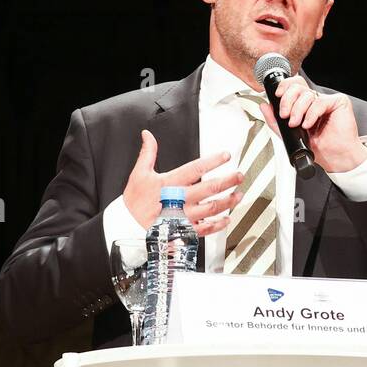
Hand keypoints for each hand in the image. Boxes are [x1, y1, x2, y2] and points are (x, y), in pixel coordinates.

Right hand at [122, 130, 244, 235]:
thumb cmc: (135, 201)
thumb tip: (148, 135)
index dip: (213, 161)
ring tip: (238, 195)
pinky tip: (226, 218)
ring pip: (212, 208)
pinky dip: (218, 224)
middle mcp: (180, 199)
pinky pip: (205, 228)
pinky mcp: (185, 231)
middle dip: (228, 180)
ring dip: (228, 201)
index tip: (226, 156)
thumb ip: (148, 153)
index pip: (196, 168)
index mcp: (170, 183)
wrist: (127, 227)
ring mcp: (184, 216)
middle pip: (209, 188)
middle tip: (239, 175)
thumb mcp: (139, 173)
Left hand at [266, 77, 366, 174]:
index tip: (277, 96)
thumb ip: (275, 121)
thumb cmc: (319, 147)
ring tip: (297, 124)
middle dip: (287, 100)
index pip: (294, 86)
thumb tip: (264, 106)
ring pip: (307, 94)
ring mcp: (326, 100)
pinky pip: (320, 102)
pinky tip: (308, 124)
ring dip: (298, 110)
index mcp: (305, 104)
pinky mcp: (338, 102)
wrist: (335, 158)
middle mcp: (315, 100)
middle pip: (298, 86)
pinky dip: (311, 114)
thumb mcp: (290, 134)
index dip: (284, 87)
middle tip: (285, 115)